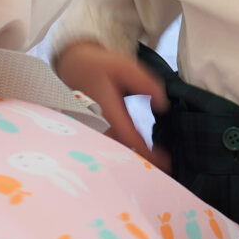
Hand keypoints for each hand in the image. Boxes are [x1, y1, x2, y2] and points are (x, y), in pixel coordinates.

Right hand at [54, 41, 170, 167]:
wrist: (72, 65)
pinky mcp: (92, 130)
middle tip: (162, 172)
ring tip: (152, 169)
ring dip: (130, 160)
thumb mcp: (124, 66)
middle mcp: (97, 124)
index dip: (147, 152)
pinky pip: (107, 145)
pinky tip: (135, 158)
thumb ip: (145, 83)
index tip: (165, 163)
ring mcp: (93, 129)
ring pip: (112, 150)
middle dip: (140, 164)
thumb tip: (162, 105)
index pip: (129, 136)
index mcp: (107, 109)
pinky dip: (122, 153)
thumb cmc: (99, 65)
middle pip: (119, 151)